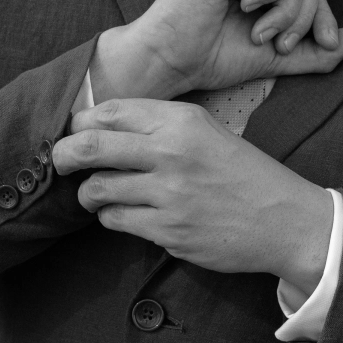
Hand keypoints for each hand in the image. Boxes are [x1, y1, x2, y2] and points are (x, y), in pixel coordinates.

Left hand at [53, 99, 333, 295]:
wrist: (283, 219)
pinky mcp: (168, 231)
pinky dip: (111, 218)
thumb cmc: (241, 173)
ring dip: (88, 194)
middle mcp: (173, 152)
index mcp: (182, 120)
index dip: (82, 122)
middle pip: (90, 146)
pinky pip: (116, 221)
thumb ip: (159, 125)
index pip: (110, 111)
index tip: (76, 132)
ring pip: (96, 189)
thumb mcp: (206, 131)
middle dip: (63, 155)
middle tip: (59, 162)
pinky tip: (124, 214)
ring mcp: (169, 194)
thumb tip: (99, 125)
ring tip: (95, 195)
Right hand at [90, 0, 342, 101]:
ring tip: (260, 34)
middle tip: (282, 45)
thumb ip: (317, 50)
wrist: (172, 60)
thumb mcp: (277, 57)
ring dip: (288, 13)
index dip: (326, 16)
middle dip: (307, 18)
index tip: (325, 44)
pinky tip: (247, 10)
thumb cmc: (213, 58)